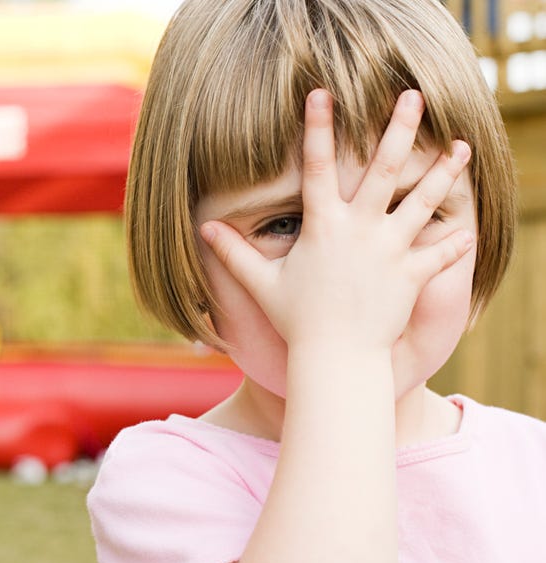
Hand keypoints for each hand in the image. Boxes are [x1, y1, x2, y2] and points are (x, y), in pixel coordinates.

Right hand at [200, 89, 474, 352]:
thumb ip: (234, 253)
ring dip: (443, 173)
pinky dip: (453, 243)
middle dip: (398, 129)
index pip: (317, 167)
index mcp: (323, 226)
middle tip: (413, 96)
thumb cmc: (296, 320)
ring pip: (422, 202)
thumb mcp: (261, 283)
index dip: (317, 128)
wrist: (336, 358)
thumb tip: (204, 230)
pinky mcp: (412, 275)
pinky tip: (467, 232)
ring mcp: (390, 251)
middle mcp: (361, 230)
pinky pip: (439, 254)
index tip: (321, 93)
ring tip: (461, 147)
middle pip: (383, 169)